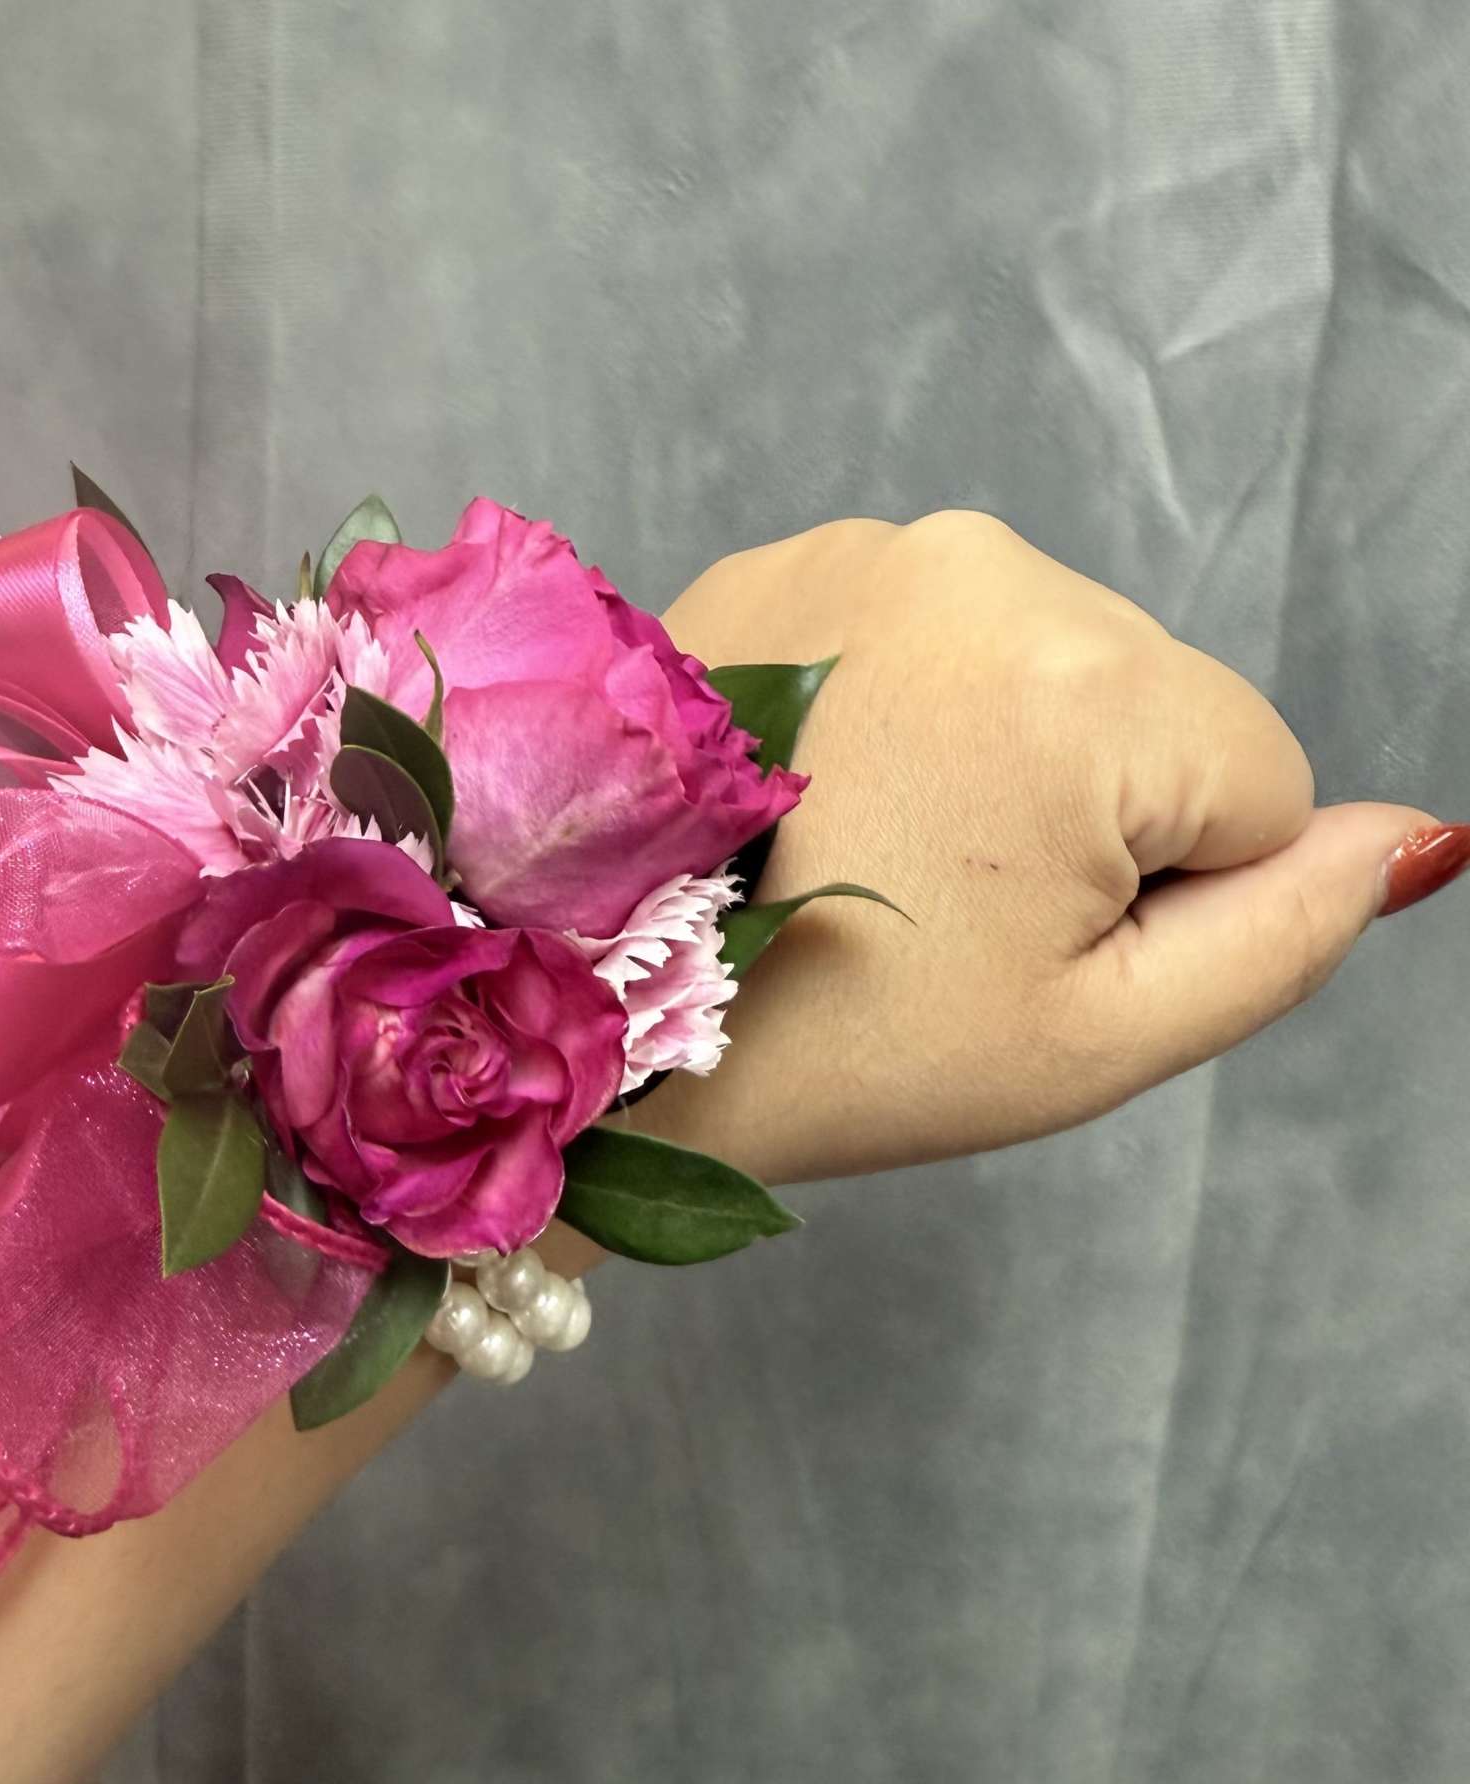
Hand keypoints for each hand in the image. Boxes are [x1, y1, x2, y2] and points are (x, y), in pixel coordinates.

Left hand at [633, 510, 1462, 1187]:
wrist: (585, 1008)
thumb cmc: (834, 1047)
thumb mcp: (1089, 1035)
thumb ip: (1282, 932)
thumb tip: (1419, 838)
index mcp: (1080, 679)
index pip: (1257, 783)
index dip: (1162, 896)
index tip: (1016, 944)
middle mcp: (981, 567)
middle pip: (1148, 710)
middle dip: (1078, 818)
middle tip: (927, 912)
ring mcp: (866, 548)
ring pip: (1043, 671)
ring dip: (991, 762)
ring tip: (861, 857)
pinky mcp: (784, 560)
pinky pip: (931, 641)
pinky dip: (904, 716)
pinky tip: (812, 798)